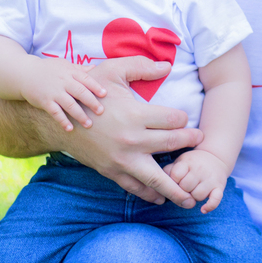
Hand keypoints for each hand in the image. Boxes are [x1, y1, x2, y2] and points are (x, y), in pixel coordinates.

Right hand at [18, 59, 106, 130]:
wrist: (24, 73)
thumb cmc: (48, 69)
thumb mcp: (64, 64)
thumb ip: (79, 69)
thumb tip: (95, 67)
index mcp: (70, 72)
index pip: (86, 79)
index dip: (96, 86)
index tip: (105, 94)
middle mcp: (63, 82)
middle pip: (80, 92)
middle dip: (91, 102)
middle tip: (101, 112)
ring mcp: (54, 92)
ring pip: (69, 104)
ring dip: (80, 115)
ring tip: (89, 124)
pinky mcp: (45, 101)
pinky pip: (55, 112)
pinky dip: (62, 121)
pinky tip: (70, 129)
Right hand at [58, 56, 203, 206]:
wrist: (61, 120)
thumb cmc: (89, 93)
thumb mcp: (112, 72)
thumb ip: (141, 66)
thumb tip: (167, 65)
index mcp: (134, 115)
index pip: (173, 119)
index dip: (183, 118)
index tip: (185, 118)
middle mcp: (131, 139)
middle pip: (171, 144)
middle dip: (189, 142)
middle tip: (200, 140)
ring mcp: (122, 159)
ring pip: (156, 177)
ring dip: (176, 187)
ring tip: (190, 195)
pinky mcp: (112, 171)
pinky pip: (135, 187)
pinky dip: (150, 194)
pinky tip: (162, 197)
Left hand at [166, 149, 229, 213]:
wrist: (215, 158)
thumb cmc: (191, 164)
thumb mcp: (179, 162)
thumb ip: (168, 171)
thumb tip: (160, 184)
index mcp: (188, 162)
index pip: (176, 175)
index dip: (173, 181)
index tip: (176, 181)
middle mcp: (200, 169)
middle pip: (185, 187)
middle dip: (183, 190)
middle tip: (185, 187)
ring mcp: (211, 178)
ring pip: (197, 196)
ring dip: (193, 197)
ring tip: (193, 191)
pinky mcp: (220, 187)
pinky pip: (215, 199)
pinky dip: (209, 206)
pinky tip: (203, 210)